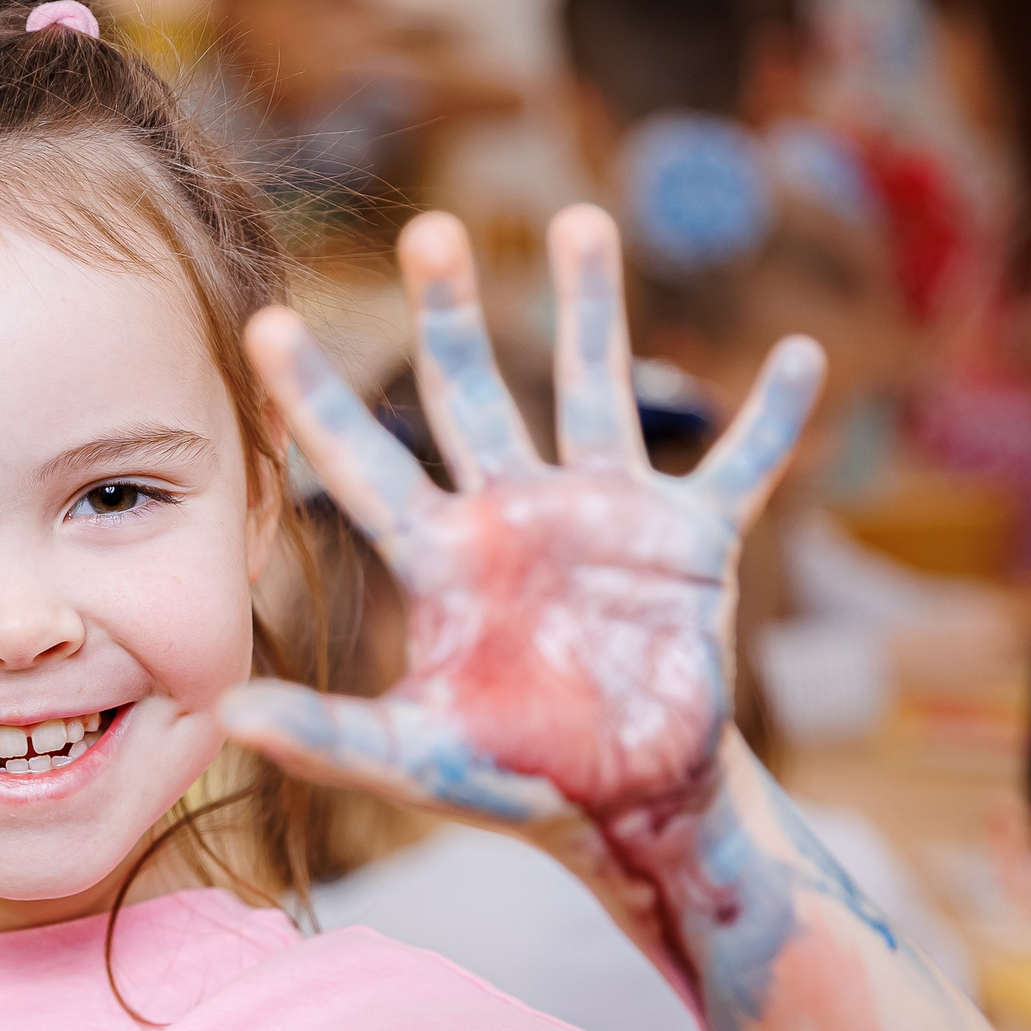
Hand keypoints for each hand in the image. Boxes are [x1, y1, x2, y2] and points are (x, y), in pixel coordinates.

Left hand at [220, 207, 822, 974]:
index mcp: (442, 558)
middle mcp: (514, 515)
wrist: (628, 809)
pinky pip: (741, 466)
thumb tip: (229, 718)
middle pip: (471, 392)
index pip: (362, 463)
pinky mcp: (691, 541)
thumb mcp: (416, 761)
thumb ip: (328, 737)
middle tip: (430, 230)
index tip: (265, 325)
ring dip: (592, 306)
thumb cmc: (516, 782)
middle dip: (450, 313)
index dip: (315, 398)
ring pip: (594, 389)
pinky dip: (774, 420)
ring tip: (579, 221)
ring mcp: (604, 516)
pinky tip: (802, 357)